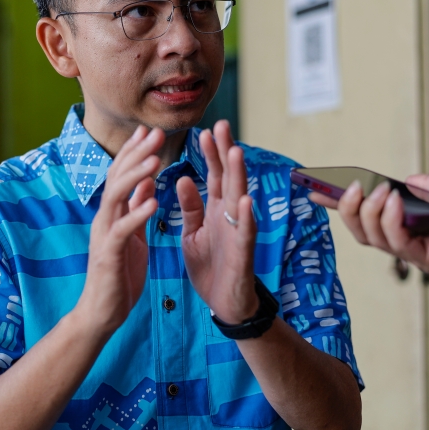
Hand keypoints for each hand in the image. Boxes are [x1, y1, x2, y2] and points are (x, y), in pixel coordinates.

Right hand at [78, 126, 162, 335]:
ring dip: (135, 176)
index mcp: (111, 214)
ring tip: (155, 160)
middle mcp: (104, 219)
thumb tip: (147, 182)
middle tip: (154, 133)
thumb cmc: (119, 275)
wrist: (102, 312)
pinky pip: (123, 229)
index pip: (120, 175)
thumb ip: (137, 209)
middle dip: (136, 154)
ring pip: (116, 197)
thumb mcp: (134, 236)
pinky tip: (153, 201)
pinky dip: (137, 213)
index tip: (148, 131)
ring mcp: (104, 235)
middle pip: (117, 177)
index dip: (133, 152)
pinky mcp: (109, 254)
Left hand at [177, 120, 258, 322]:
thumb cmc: (211, 266)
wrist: (224, 304)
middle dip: (225, 153)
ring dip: (237, 176)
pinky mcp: (242, 254)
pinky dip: (245, 217)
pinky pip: (245, 233)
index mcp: (216, 211)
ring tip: (234, 151)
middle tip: (222, 125)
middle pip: (228, 179)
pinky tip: (245, 200)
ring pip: (239, 199)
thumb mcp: (193, 233)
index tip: (204, 130)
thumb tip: (182, 178)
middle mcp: (230, 217)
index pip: (214, 176)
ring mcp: (239, 233)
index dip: (210, 154)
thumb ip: (191, 207)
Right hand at [309, 171, 428, 281]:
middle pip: (361, 228)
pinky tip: (393, 203)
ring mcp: (416, 249)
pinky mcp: (427, 260)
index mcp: (410, 216)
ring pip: (372, 238)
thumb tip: (404, 181)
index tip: (313, 189)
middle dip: (347, 208)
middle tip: (352, 187)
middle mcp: (408, 235)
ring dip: (369, 212)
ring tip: (378, 192)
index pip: (367, 210)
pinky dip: (390, 222)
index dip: (339, 203)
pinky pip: (397, 244)